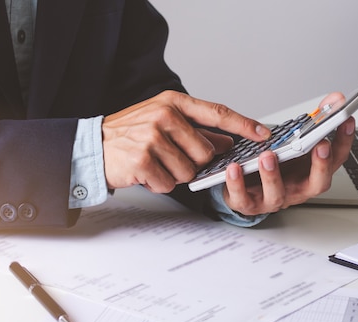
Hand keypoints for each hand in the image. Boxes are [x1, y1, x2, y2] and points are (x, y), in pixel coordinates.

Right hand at [102, 90, 270, 192]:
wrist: (94, 146)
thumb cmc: (131, 134)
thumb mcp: (164, 122)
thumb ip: (198, 131)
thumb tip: (227, 142)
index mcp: (173, 102)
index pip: (217, 112)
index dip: (243, 124)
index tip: (263, 133)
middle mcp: (164, 116)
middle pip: (205, 152)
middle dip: (193, 162)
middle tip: (171, 157)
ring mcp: (152, 137)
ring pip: (188, 171)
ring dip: (174, 174)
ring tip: (155, 164)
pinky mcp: (142, 160)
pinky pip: (168, 183)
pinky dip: (159, 184)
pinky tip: (146, 172)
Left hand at [221, 92, 355, 215]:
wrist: (245, 187)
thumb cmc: (274, 165)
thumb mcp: (294, 142)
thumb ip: (314, 122)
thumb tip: (335, 98)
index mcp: (311, 173)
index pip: (335, 159)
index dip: (344, 141)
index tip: (346, 120)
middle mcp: (297, 189)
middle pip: (318, 184)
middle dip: (321, 165)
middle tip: (320, 146)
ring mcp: (273, 199)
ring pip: (278, 194)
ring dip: (273, 175)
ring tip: (267, 155)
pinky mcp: (248, 204)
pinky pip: (243, 198)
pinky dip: (237, 184)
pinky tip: (234, 168)